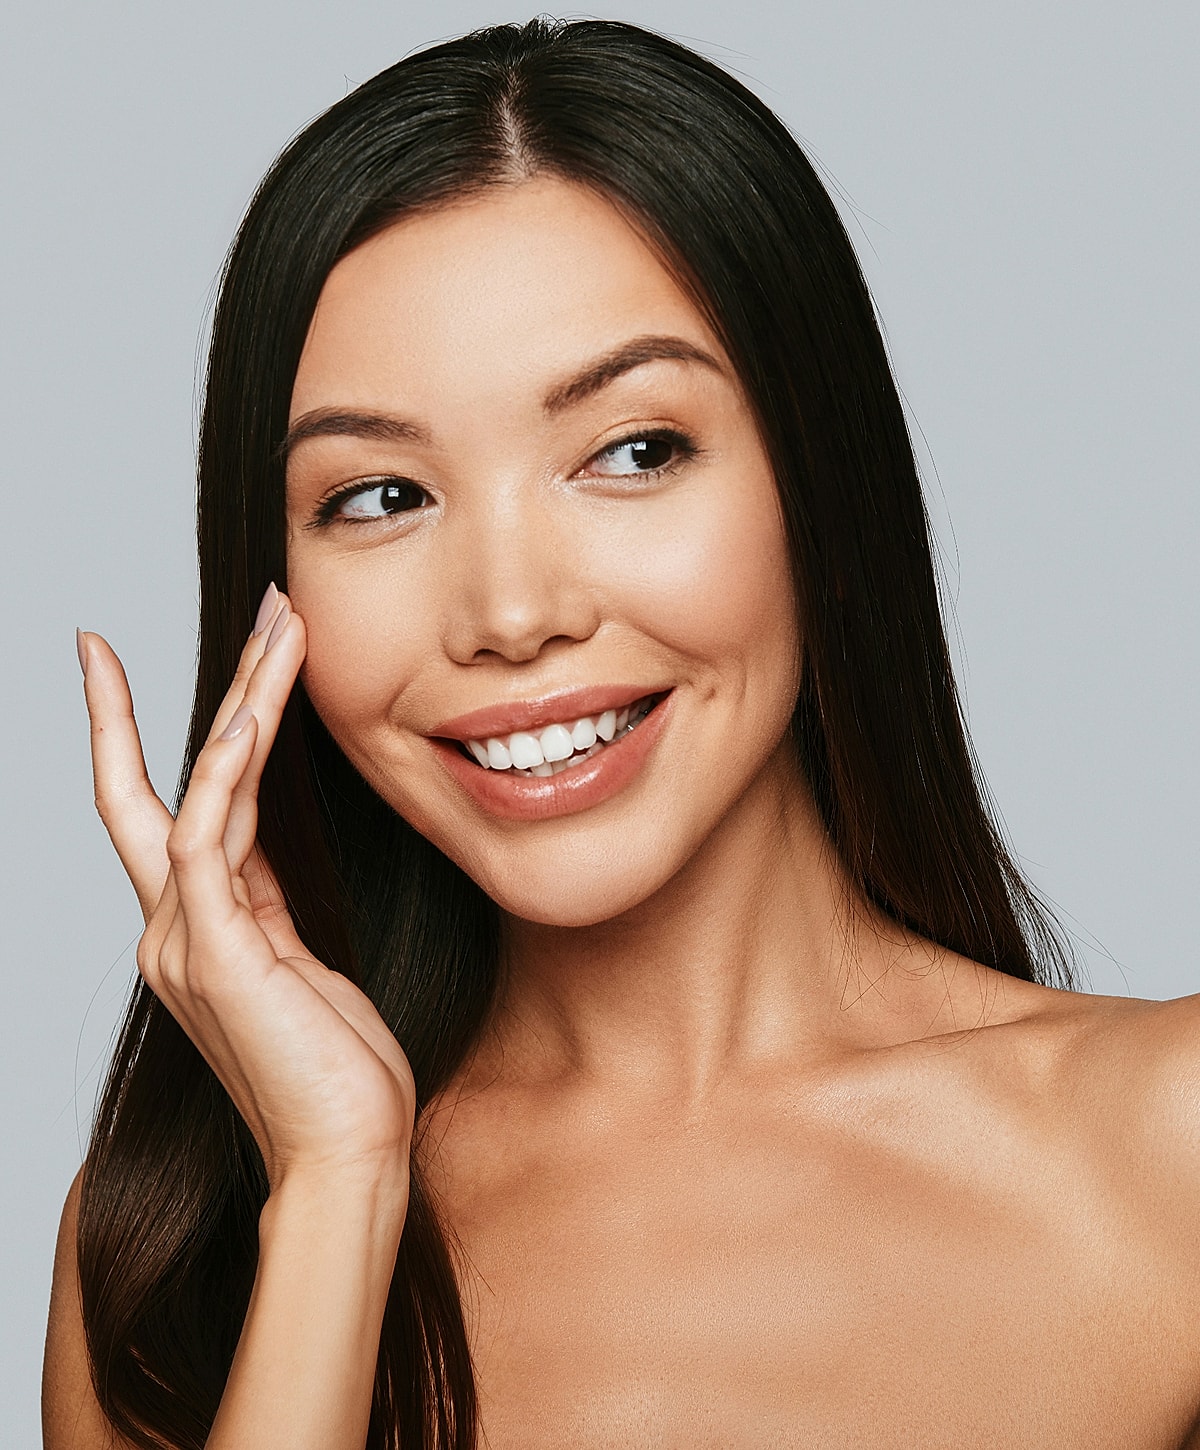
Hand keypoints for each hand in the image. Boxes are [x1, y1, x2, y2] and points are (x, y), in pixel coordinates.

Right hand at [79, 589, 415, 1199]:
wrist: (342, 1158)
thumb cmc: (337, 1071)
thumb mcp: (300, 966)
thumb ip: (267, 903)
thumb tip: (263, 846)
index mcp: (196, 927)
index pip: (166, 805)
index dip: (148, 729)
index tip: (122, 658)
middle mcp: (175, 925)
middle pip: (176, 778)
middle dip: (220, 688)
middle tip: (263, 607)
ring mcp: (186, 938)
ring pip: (202, 788)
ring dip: (245, 700)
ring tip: (282, 625)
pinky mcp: (216, 952)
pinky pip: (209, 840)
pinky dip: (227, 770)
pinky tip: (254, 713)